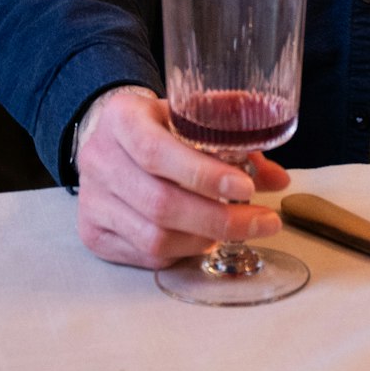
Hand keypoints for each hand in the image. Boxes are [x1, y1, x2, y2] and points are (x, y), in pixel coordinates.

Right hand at [75, 88, 289, 267]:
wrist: (109, 137)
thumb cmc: (159, 124)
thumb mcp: (191, 115)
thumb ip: (233, 139)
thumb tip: (278, 180)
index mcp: (122, 118)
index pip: (157, 152)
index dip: (203, 174)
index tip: (245, 188)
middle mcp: (99, 159)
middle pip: (160, 203)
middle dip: (219, 218)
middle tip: (262, 221)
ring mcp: (92, 200)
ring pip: (153, 237)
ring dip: (204, 239)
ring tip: (237, 230)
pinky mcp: (93, 232)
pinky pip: (145, 255)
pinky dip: (183, 251)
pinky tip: (205, 238)